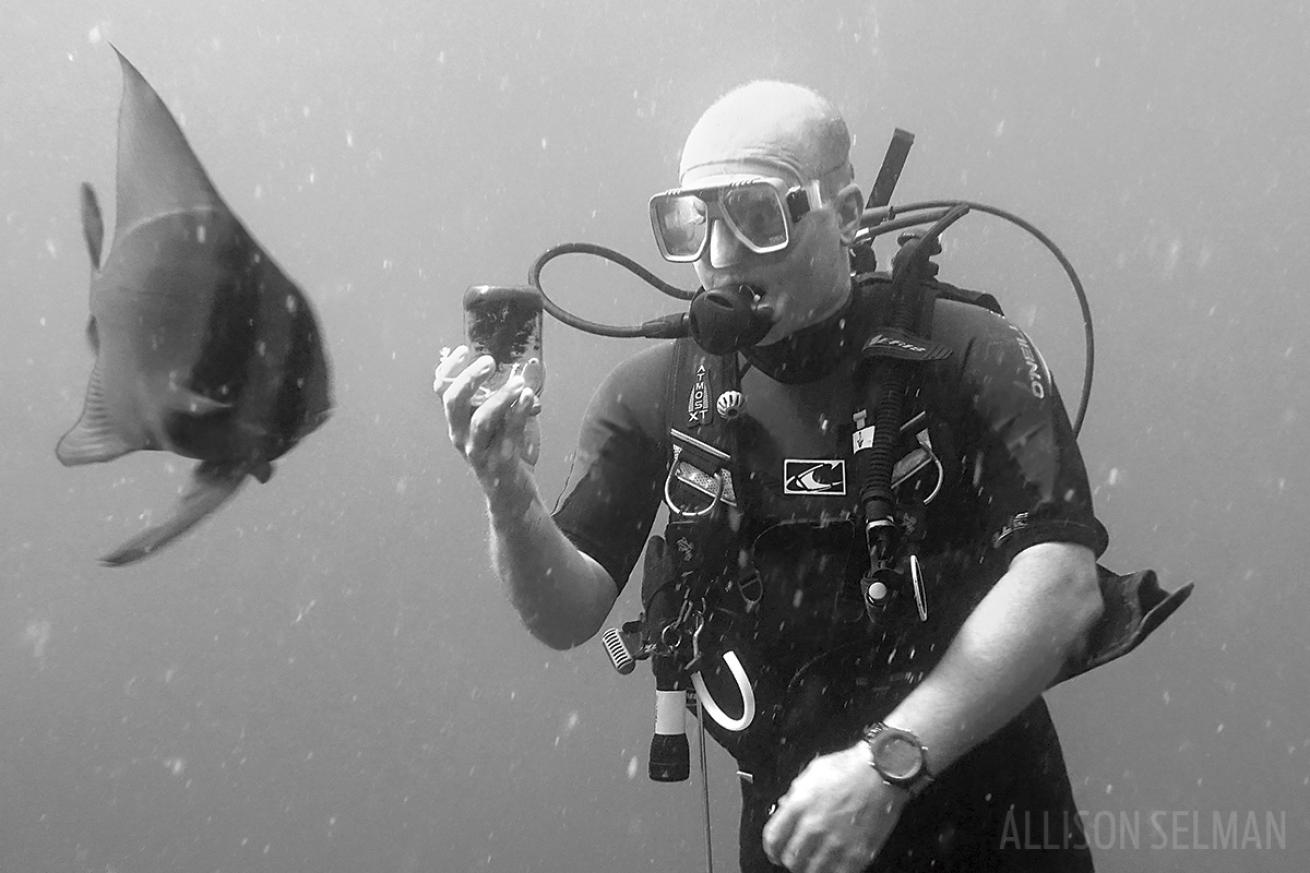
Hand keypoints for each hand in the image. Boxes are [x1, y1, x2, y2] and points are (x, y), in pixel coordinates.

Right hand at [434, 345, 542, 490]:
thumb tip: (529, 366)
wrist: (512, 495)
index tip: (463, 350)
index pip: (443, 390)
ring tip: (519, 383)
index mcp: (458, 421)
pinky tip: (529, 398)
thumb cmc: (505, 452)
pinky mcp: (499, 463)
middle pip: (454, 402)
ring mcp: (478, 451)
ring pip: (481, 420)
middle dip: (469, 378)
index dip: (449, 369)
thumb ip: (508, 397)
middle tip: (489, 362)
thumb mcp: (502, 421)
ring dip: (500, 397)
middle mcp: (461, 435)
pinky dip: (519, 413)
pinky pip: (509, 434)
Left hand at [762, 743, 908, 872]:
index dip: (771, 849)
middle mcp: (814, 826)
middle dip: (790, 859)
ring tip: (813, 863)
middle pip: (790, 859)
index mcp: (800, 805)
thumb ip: (795, 795)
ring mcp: (836, 842)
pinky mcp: (857, 854)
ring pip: (811, 871)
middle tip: (796, 857)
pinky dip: (831, 872)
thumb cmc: (849, 768)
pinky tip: (831, 867)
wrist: (882, 771)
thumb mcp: (812, 773)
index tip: (775, 852)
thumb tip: (785, 808)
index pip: (773, 839)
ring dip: (809, 868)